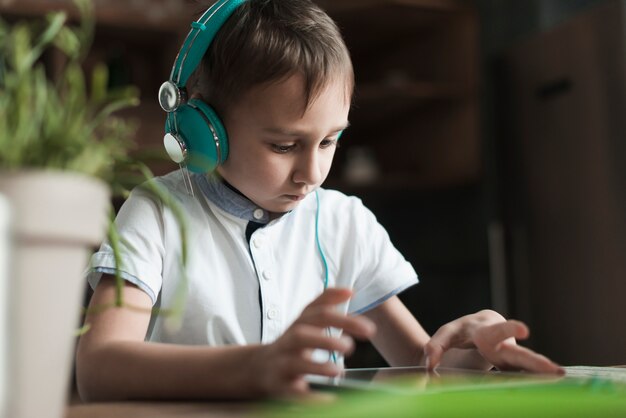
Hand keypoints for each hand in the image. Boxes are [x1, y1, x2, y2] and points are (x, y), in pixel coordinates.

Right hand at [251, 288, 375, 396]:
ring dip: (318, 367)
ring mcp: (282, 364)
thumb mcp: (305, 320)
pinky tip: (328, 399)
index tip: (367, 325)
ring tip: (338, 370)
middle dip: (326, 340)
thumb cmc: (292, 343)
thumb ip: (325, 302)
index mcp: (299, 325)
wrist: (258, 367)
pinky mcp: (279, 386)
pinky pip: (292, 392)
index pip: (319, 314)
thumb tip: (348, 290)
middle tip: (350, 346)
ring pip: (294, 363)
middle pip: (302, 335)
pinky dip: (310, 397)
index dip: (342, 317)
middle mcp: (289, 342)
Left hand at [424, 310, 563, 373]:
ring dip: (544, 375)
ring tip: (563, 381)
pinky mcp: (514, 368)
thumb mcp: (446, 334)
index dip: (509, 330)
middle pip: (519, 354)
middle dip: (535, 362)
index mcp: (486, 332)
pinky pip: (527, 376)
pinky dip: (538, 382)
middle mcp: (503, 345)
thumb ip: (435, 346)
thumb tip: (429, 365)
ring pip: (528, 367)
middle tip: (554, 369)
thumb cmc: (463, 331)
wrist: (482, 328)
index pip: (496, 331)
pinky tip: (556, 389)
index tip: (525, 331)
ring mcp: (512, 358)